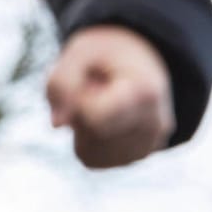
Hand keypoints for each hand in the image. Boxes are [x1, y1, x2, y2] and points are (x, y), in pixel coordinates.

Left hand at [46, 25, 174, 168]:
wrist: (140, 60)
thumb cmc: (105, 55)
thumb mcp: (79, 52)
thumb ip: (62, 82)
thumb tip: (57, 125)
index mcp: (144, 92)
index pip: (93, 118)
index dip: (75, 101)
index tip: (88, 81)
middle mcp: (153, 126)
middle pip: (90, 135)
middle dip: (79, 113)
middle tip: (94, 89)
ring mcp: (148, 146)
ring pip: (90, 152)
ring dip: (81, 128)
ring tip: (100, 102)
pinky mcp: (136, 157)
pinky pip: (93, 159)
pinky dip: (86, 140)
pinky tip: (102, 119)